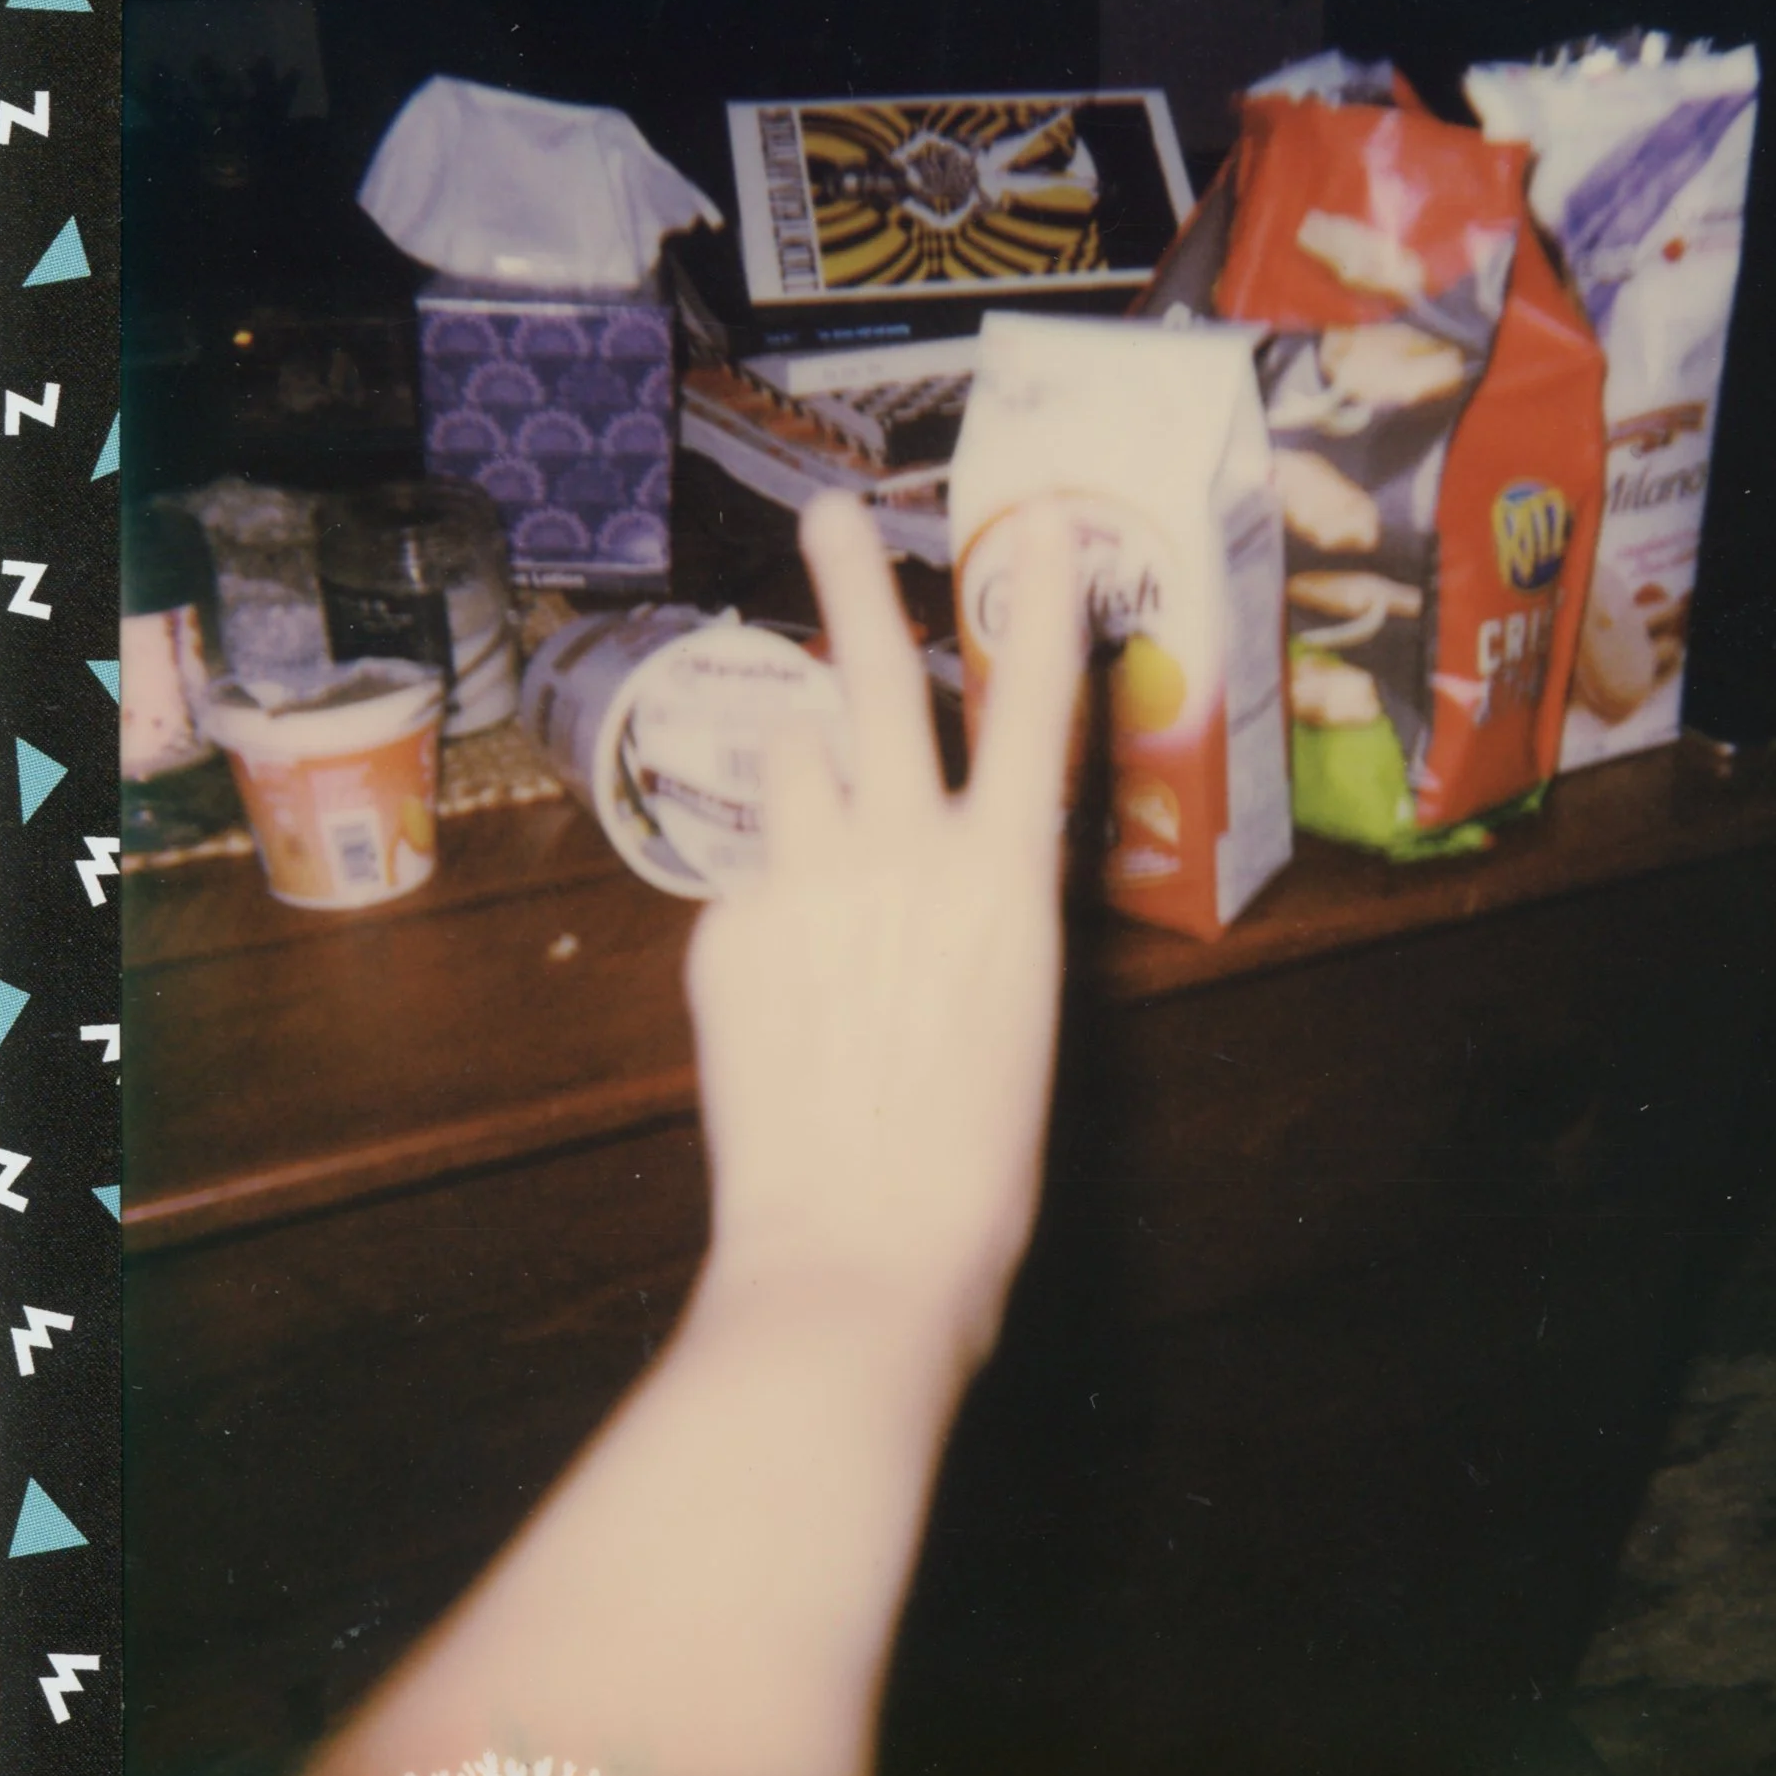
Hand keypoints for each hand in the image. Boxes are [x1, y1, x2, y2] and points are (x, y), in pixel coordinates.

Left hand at [685, 492, 1083, 1374]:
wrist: (858, 1256)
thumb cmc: (970, 1167)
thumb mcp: (1015, 1015)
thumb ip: (970, 910)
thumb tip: (913, 858)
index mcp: (1004, 881)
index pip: (1031, 709)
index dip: (1044, 607)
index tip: (1049, 524)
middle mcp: (900, 855)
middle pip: (868, 680)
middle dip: (850, 582)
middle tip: (831, 519)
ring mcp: (801, 885)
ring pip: (789, 773)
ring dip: (806, 787)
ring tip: (823, 867)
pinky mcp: (726, 932)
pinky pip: (750, 883)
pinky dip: (769, 912)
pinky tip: (788, 1004)